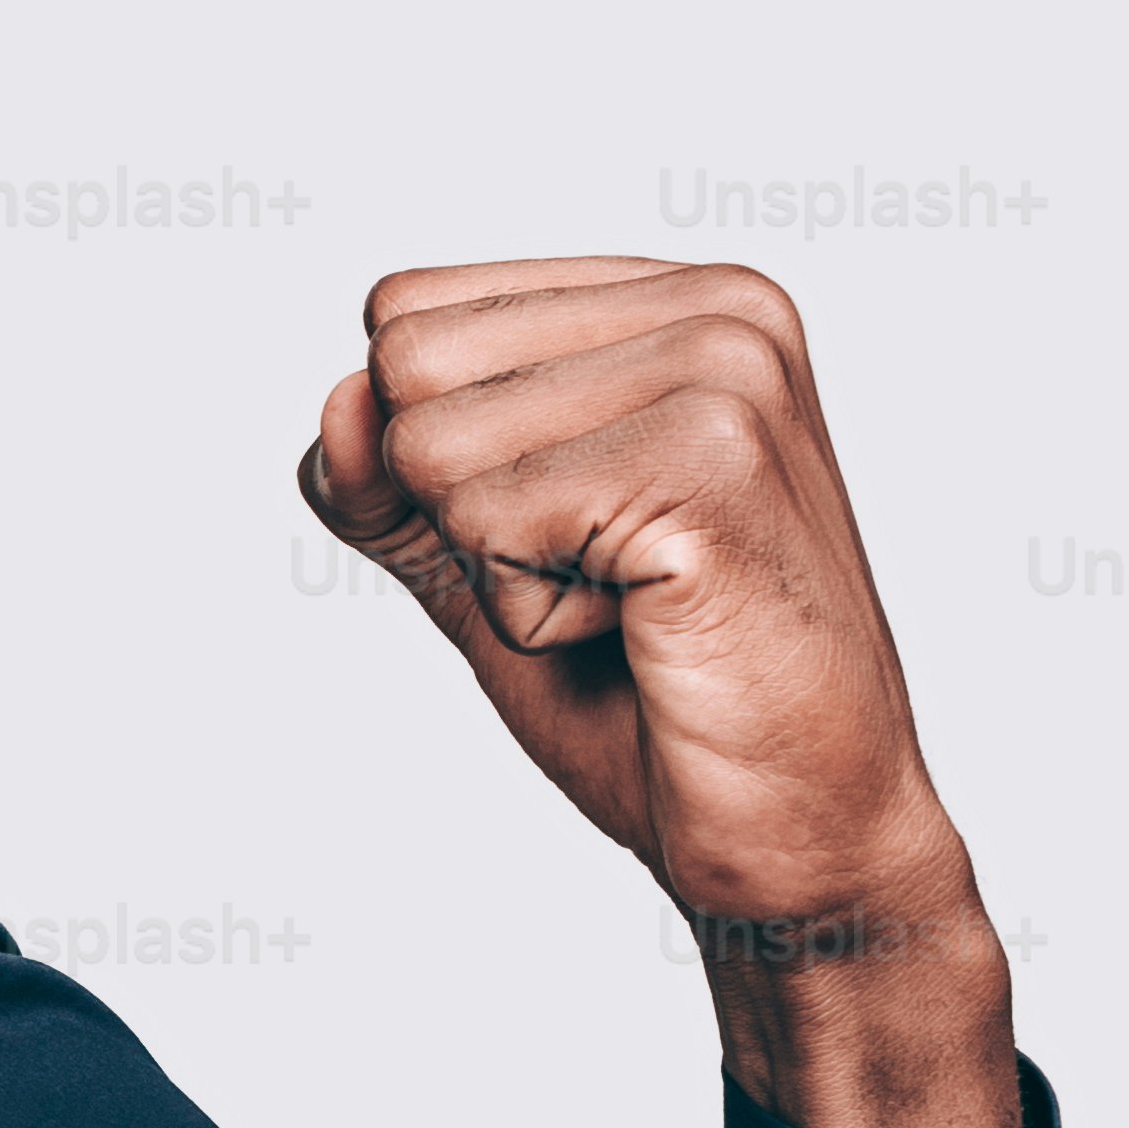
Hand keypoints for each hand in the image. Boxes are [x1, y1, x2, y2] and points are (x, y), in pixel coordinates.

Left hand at [292, 256, 1026, 1127]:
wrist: (789, 829)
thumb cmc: (650, 697)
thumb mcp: (474, 559)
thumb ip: (384, 474)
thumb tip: (338, 400)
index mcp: (673, 298)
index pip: (406, 314)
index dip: (433, 463)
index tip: (573, 530)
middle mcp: (718, 308)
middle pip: (405, 367)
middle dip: (462, 514)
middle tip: (607, 583)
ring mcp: (726, 374)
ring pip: (434, 449)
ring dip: (503, 573)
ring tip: (634, 608)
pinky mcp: (712, 464)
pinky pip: (487, 526)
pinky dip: (536, 618)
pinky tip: (651, 633)